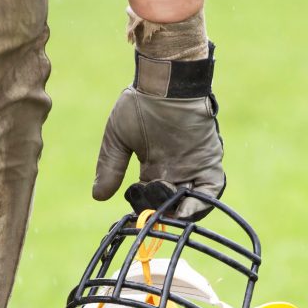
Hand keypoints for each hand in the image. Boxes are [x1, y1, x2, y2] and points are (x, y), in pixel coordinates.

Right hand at [93, 45, 224, 218]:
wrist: (164, 82)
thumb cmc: (140, 103)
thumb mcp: (118, 138)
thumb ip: (110, 167)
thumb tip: (97, 196)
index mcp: (153, 169)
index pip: (147, 201)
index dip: (138, 213)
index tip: (126, 224)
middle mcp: (175, 172)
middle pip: (169, 205)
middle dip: (158, 215)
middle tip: (146, 216)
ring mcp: (193, 168)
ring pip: (190, 202)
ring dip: (177, 212)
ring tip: (164, 216)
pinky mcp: (208, 161)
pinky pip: (210, 190)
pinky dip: (200, 203)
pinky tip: (184, 210)